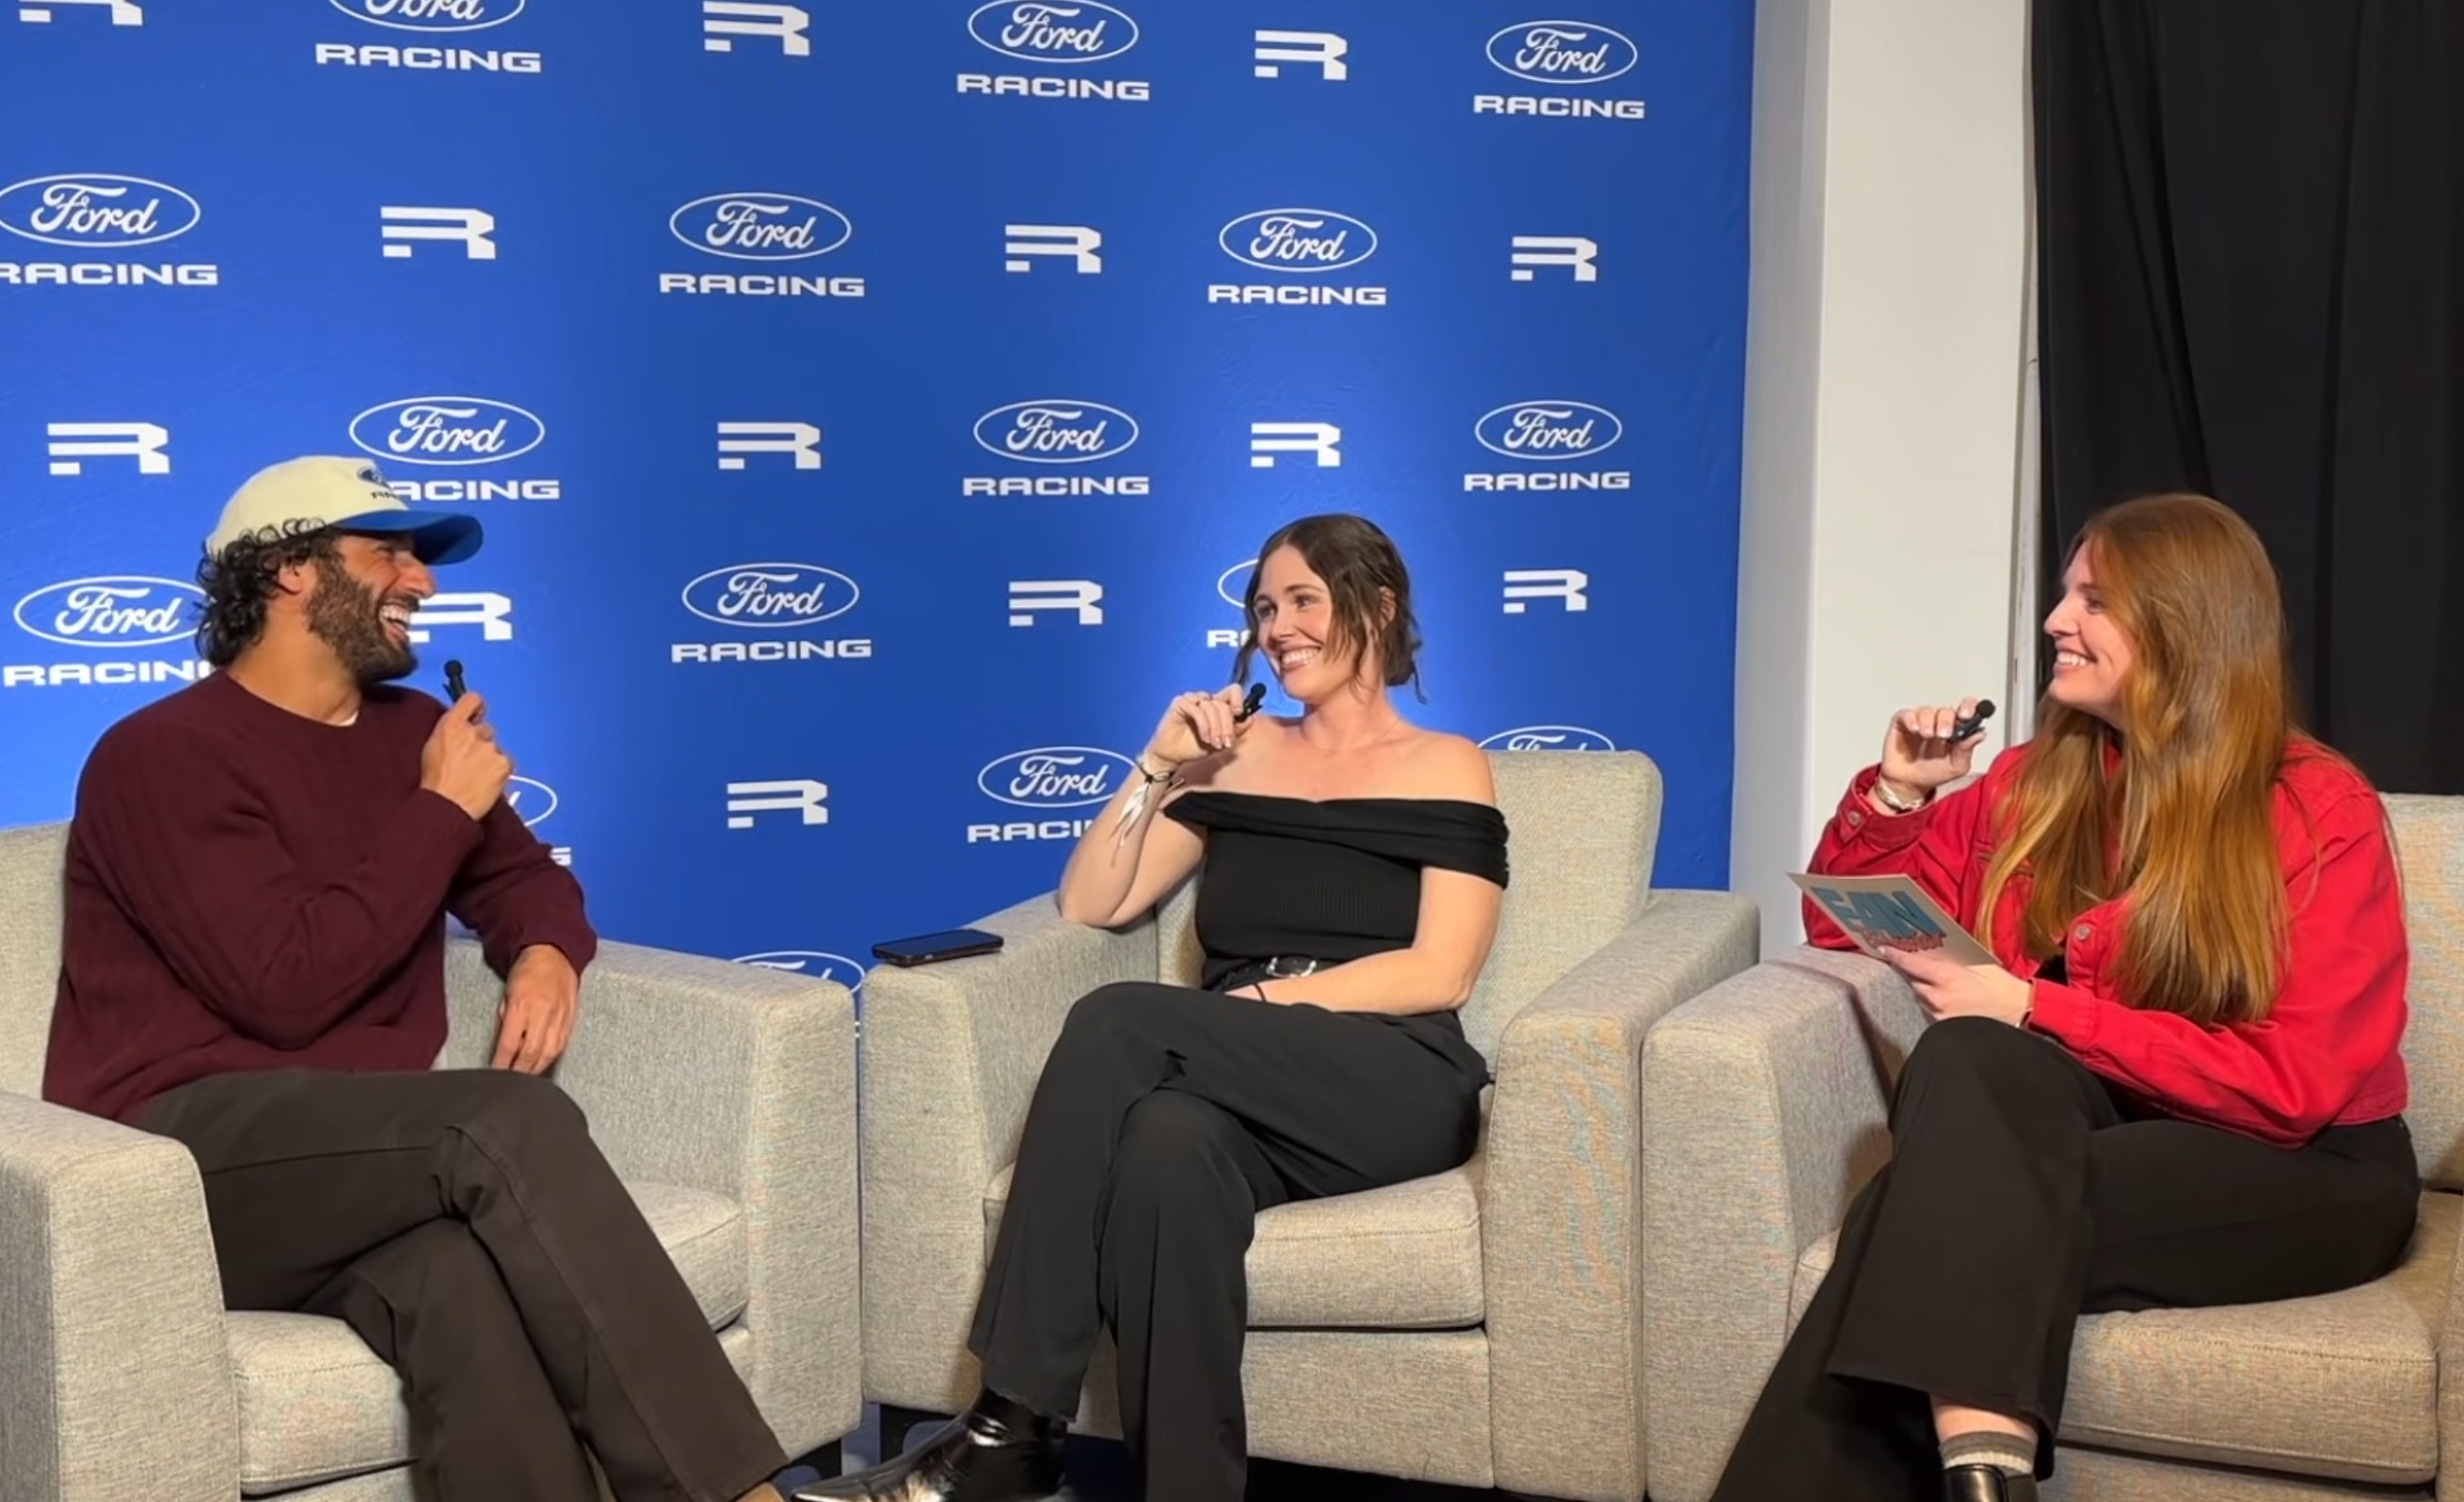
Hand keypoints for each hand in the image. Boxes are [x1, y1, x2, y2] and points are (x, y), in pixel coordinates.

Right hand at [421, 694, 512, 819]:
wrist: (447, 805)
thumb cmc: (435, 780)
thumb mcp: (433, 747)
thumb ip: (450, 732)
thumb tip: (462, 727)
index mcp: (451, 725)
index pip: (472, 699)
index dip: (476, 707)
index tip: (476, 716)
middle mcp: (473, 732)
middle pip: (486, 729)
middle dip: (482, 742)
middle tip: (471, 761)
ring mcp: (491, 747)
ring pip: (495, 748)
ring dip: (490, 758)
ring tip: (476, 776)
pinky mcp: (504, 763)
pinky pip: (505, 762)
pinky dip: (499, 771)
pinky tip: (486, 782)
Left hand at [494, 944, 578, 1072]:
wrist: (555, 953)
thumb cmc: (527, 971)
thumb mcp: (507, 992)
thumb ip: (506, 1018)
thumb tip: (505, 1043)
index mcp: (522, 1006)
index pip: (510, 1044)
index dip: (501, 1063)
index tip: (494, 1075)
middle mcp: (543, 1014)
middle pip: (530, 1053)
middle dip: (519, 1072)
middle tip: (509, 1083)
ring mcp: (560, 1017)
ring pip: (548, 1053)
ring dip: (536, 1069)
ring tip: (526, 1078)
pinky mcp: (571, 1019)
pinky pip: (561, 1045)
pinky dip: (550, 1058)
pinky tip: (543, 1064)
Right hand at [1142, 686, 1256, 769]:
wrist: (1173, 756)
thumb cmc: (1195, 747)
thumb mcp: (1221, 741)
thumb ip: (1236, 730)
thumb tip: (1249, 718)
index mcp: (1216, 704)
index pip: (1232, 691)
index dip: (1239, 700)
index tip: (1239, 714)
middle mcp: (1205, 699)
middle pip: (1224, 704)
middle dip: (1227, 726)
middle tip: (1226, 743)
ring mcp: (1192, 699)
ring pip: (1212, 707)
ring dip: (1216, 728)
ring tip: (1215, 744)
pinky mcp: (1180, 703)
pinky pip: (1197, 710)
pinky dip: (1204, 725)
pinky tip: (1204, 738)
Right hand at [1877, 698, 1988, 804]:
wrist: (1909, 783)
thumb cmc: (1933, 773)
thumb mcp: (1956, 767)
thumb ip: (1967, 750)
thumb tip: (1980, 734)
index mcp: (1957, 729)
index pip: (1967, 708)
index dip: (1969, 707)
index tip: (1966, 715)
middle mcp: (1940, 722)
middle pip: (1947, 710)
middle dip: (1947, 721)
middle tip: (1944, 735)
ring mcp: (1922, 721)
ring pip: (1927, 711)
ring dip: (1929, 722)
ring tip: (1927, 736)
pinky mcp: (1903, 722)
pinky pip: (1907, 714)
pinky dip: (1912, 720)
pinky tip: (1915, 729)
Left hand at [1884, 945, 2032, 1025]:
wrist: (2018, 1012)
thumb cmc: (2001, 986)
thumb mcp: (1976, 964)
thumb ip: (1950, 960)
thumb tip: (1930, 950)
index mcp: (1946, 978)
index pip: (1910, 965)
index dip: (1895, 955)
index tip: (1884, 948)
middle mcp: (1937, 997)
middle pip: (1912, 981)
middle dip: (1912, 972)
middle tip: (1915, 963)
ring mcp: (1938, 1015)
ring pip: (1920, 997)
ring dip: (1924, 989)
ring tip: (1941, 984)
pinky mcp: (1942, 1028)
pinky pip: (1929, 1011)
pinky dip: (1932, 1003)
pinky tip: (1947, 999)